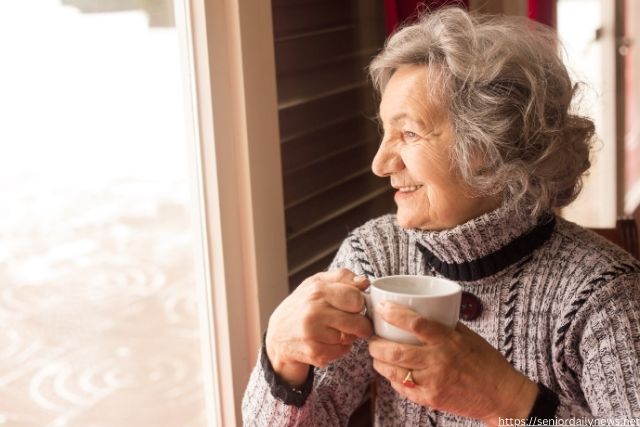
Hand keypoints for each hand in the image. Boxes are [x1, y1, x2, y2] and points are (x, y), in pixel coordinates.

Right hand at [266, 268, 372, 385]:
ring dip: (348, 336)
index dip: (359, 303)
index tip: (354, 306)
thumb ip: (342, 277)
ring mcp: (313, 334)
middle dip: (360, 323)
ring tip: (334, 330)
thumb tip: (364, 282)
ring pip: (351, 338)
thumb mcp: (317, 283)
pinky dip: (340, 348)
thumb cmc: (302, 306)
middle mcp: (314, 312)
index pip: (356, 298)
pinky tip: (328, 341)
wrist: (277, 334)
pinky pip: (343, 351)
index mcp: (317, 290)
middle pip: (357, 322)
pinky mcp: (315, 353)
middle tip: (352, 322)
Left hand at [368, 301, 537, 424]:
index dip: (394, 314)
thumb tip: (420, 310)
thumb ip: (444, 326)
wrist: (501, 395)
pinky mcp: (430, 400)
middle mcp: (438, 361)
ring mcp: (433, 383)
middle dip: (375, 344)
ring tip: (377, 355)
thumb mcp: (467, 336)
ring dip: (378, 362)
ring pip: (393, 371)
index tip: (382, 308)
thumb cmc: (486, 362)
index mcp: (448, 341)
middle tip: (371, 338)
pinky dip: (392, 378)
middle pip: (394, 351)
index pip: (415, 323)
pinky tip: (391, 372)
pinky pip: (402, 388)